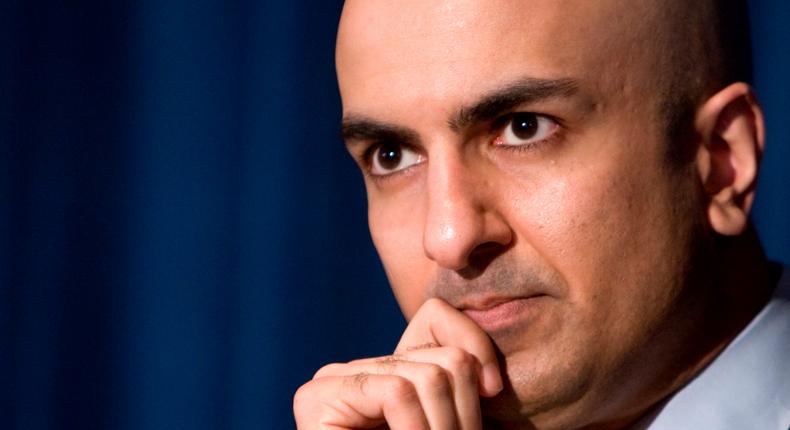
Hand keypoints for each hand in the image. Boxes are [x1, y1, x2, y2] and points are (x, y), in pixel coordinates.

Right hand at [294, 298, 503, 429]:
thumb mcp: (446, 428)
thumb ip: (457, 394)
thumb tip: (490, 375)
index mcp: (386, 369)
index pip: (438, 318)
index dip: (477, 351)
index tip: (496, 396)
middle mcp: (356, 367)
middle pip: (443, 356)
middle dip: (466, 415)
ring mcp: (332, 379)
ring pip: (428, 375)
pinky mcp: (317, 397)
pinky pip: (396, 391)